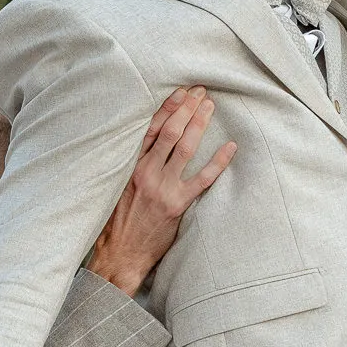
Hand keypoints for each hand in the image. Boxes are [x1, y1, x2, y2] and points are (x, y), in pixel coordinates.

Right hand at [88, 85, 235, 295]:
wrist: (119, 254)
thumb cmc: (117, 223)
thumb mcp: (117, 188)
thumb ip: (132, 167)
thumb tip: (149, 146)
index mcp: (131, 166)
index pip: (150, 129)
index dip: (168, 108)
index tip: (180, 92)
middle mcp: (147, 172)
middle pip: (170, 131)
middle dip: (186, 108)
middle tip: (200, 92)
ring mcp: (163, 188)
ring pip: (184, 148)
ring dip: (199, 124)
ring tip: (210, 107)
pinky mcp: (177, 204)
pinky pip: (202, 179)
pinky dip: (218, 161)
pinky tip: (230, 147)